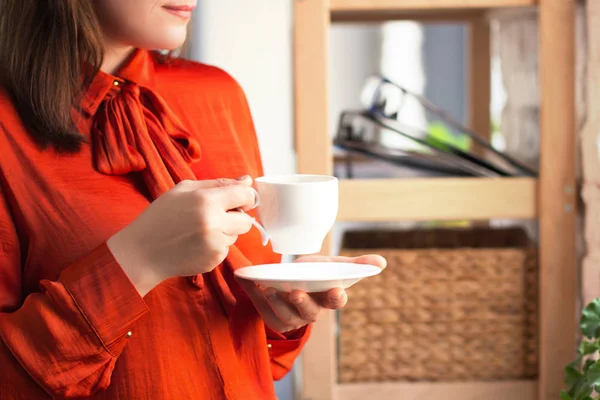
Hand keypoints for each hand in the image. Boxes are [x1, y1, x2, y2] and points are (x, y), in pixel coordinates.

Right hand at [108, 176, 256, 296]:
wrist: (142, 252)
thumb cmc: (161, 216)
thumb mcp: (184, 190)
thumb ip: (218, 184)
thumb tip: (247, 180)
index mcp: (206, 201)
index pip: (246, 196)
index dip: (246, 197)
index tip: (239, 199)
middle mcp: (214, 224)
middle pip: (246, 220)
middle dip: (236, 217)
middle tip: (214, 215)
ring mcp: (215, 245)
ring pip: (236, 236)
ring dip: (225, 232)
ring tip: (199, 230)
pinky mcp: (214, 261)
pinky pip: (226, 249)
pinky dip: (216, 246)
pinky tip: (196, 243)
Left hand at [237, 254, 385, 333]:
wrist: (290, 279)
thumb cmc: (316, 273)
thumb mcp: (334, 265)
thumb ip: (356, 264)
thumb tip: (381, 263)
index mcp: (328, 298)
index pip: (335, 302)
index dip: (335, 297)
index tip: (336, 290)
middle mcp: (311, 311)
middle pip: (309, 313)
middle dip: (303, 303)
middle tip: (297, 292)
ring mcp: (291, 317)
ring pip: (285, 316)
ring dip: (278, 303)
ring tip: (271, 289)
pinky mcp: (272, 318)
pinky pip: (263, 312)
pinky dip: (255, 298)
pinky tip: (250, 283)